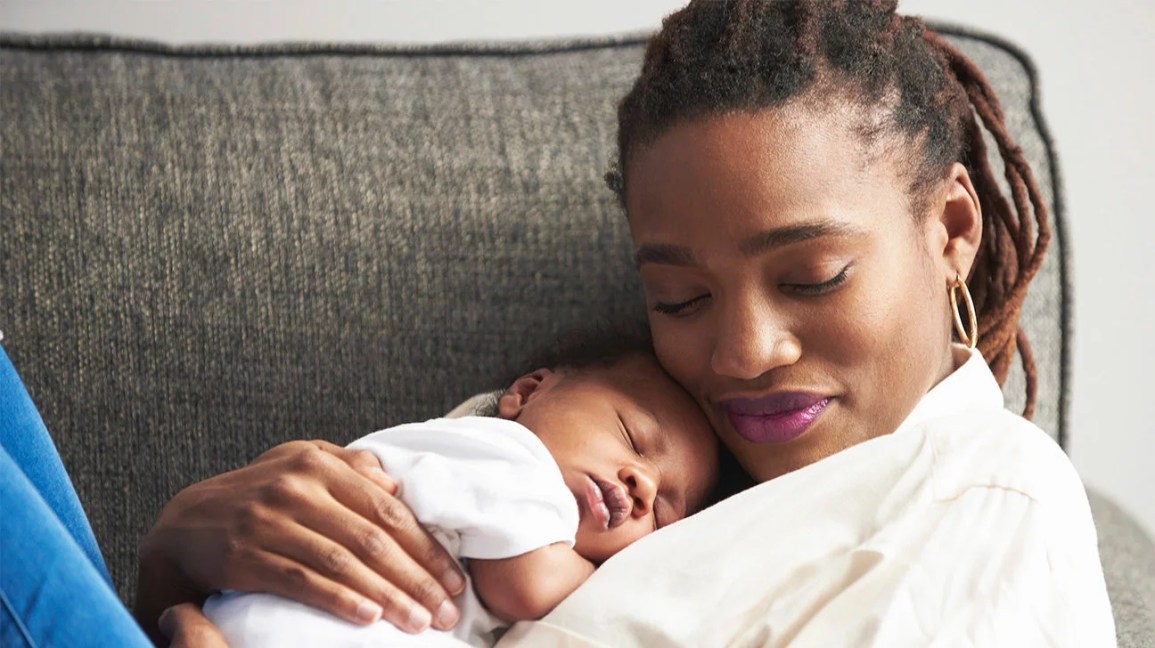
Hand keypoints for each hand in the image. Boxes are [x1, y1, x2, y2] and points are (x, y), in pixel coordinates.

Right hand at [135, 440, 466, 641]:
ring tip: (418, 622)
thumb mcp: (299, 466)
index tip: (454, 579)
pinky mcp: (245, 556)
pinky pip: (303, 581)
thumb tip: (394, 482)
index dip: (426, 547)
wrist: (183, 525)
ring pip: (344, 562)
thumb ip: (347, 468)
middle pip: (373, 538)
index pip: (387, 508)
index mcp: (317, 463)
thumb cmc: (256, 497)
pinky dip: (340, 600)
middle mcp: (296, 487)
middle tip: (447, 612)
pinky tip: (370, 617)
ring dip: (388, 596)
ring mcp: (269, 521)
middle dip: (417, 578)